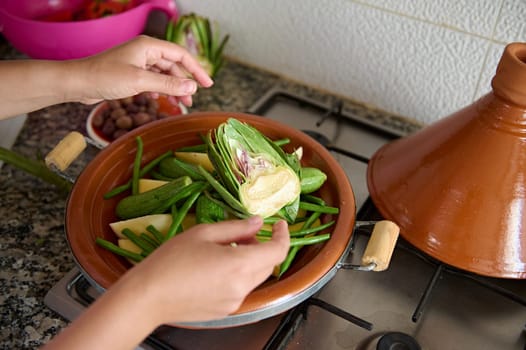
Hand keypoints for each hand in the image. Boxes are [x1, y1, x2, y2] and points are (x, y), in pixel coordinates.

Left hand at [0, 35, 213, 119]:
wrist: (78, 82)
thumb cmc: (106, 78)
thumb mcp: (141, 82)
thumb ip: (168, 84)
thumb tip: (192, 87)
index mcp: (149, 46)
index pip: (181, 55)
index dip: (196, 70)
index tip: (208, 84)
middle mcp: (145, 51)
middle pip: (173, 66)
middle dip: (184, 83)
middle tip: (192, 100)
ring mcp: (137, 62)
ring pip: (163, 74)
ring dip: (172, 88)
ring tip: (180, 104)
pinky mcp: (130, 73)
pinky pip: (152, 80)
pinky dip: (159, 89)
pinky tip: (158, 99)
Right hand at [42, 217, 289, 349]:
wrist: (147, 297)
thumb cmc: (171, 260)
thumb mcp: (203, 233)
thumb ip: (237, 227)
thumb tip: (259, 222)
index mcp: (240, 265)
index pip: (278, 251)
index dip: (283, 236)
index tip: (279, 224)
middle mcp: (242, 286)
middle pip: (268, 264)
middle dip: (263, 246)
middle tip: (243, 234)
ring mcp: (235, 301)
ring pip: (255, 277)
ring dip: (250, 260)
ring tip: (225, 249)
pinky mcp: (226, 310)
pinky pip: (241, 288)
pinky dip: (238, 275)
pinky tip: (215, 268)